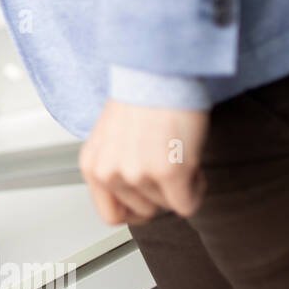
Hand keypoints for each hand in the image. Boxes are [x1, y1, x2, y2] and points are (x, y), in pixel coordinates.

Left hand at [78, 100, 209, 224]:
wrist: (158, 74)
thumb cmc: (141, 99)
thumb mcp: (111, 139)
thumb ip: (115, 168)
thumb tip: (133, 195)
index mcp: (92, 166)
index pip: (110, 214)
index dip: (135, 212)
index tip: (149, 201)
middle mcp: (109, 173)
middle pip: (144, 212)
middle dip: (161, 194)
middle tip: (168, 167)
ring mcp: (137, 174)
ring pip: (167, 206)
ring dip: (179, 186)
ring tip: (177, 155)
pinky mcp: (166, 172)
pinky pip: (187, 205)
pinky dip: (196, 190)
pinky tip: (192, 165)